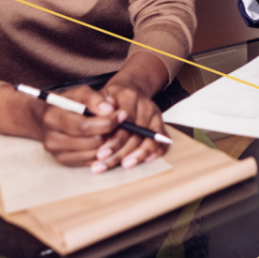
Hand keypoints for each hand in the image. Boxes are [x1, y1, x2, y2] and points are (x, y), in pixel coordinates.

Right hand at [0, 83, 120, 167]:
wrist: (48, 119)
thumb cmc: (68, 104)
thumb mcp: (79, 94)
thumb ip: (95, 98)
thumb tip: (109, 109)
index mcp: (53, 118)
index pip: (84, 126)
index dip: (106, 122)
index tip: (122, 115)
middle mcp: (52, 139)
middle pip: (91, 142)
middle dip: (110, 132)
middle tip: (119, 123)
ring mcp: (57, 154)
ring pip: (95, 154)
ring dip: (108, 143)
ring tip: (110, 130)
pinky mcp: (65, 162)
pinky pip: (92, 161)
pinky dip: (102, 152)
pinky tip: (104, 140)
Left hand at [92, 52, 172, 172]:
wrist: (127, 91)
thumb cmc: (110, 100)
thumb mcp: (99, 99)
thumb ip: (96, 110)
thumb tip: (96, 124)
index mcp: (129, 96)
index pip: (124, 123)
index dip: (113, 141)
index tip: (101, 155)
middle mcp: (146, 105)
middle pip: (136, 134)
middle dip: (121, 153)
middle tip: (107, 164)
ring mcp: (156, 116)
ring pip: (150, 140)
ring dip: (138, 156)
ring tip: (125, 166)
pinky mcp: (161, 124)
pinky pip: (163, 141)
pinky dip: (156, 152)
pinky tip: (146, 161)